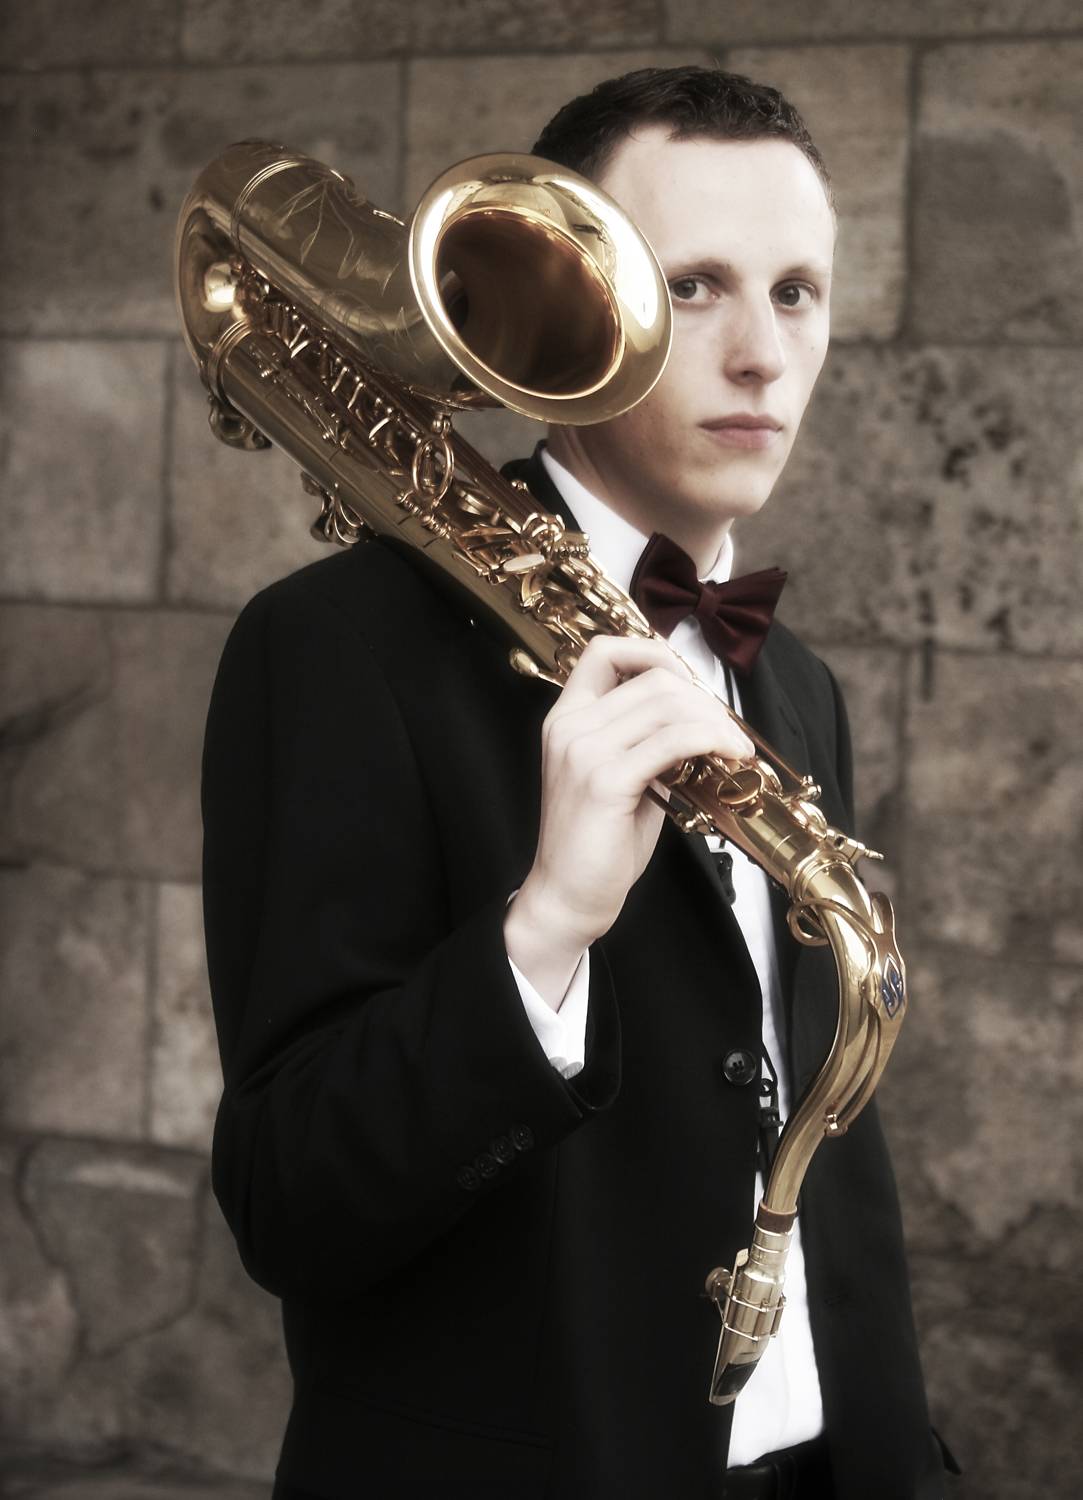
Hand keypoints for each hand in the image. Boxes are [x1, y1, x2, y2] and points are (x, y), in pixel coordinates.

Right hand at [504, 636, 754, 1007]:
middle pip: (653, 678)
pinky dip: (712, 741)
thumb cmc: (598, 844)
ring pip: (668, 703)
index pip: (604, 651)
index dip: (653, 652)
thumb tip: (701, 721)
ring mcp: (583, 750)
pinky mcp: (604, 780)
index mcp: (566, 718)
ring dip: (716, 722)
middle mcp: (569, 725)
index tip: (689, 683)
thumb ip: (646, 742)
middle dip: (704, 700)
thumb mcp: (620, 778)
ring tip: (736, 749)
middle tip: (730, 732)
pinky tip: (730, 758)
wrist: (568, 897)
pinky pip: (674, 740)